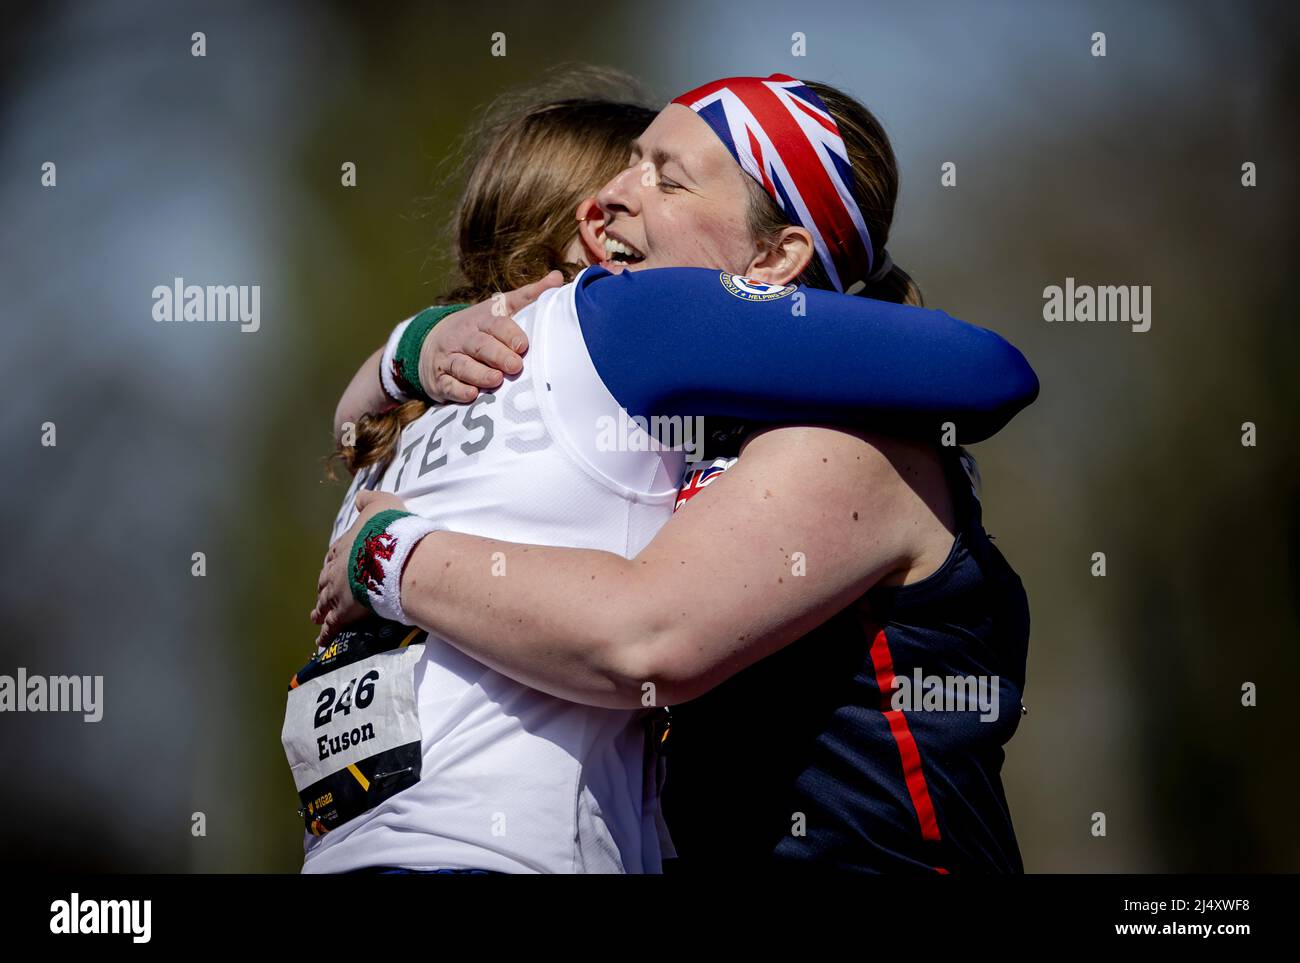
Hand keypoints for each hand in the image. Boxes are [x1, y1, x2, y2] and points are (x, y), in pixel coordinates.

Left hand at [311, 489, 409, 645]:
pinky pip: (332, 625)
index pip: (334, 556)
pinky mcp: (343, 612)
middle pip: (325, 581)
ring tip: (315, 619)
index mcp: (344, 546)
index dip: (332, 563)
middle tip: (320, 595)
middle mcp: (336, 569)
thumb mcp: (380, 504)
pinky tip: (321, 642)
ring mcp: (337, 592)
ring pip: (324, 604)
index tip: (330, 567)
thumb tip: (360, 497)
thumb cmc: (387, 529)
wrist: (388, 554)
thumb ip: (370, 501)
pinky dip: (326, 634)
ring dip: (320, 611)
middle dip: (323, 588)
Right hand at [421, 270, 563, 402]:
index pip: (495, 324)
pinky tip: (471, 395)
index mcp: (481, 320)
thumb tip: (557, 277)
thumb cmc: (479, 328)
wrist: (433, 343)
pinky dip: (459, 391)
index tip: (523, 345)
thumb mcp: (499, 308)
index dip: (509, 334)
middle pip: (480, 345)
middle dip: (497, 355)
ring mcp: (449, 358)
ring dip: (479, 374)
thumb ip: (528, 296)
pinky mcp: (440, 380)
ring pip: (463, 365)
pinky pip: (448, 385)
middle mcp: (464, 337)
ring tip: (496, 380)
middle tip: (515, 366)